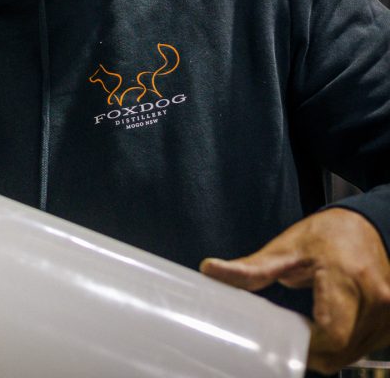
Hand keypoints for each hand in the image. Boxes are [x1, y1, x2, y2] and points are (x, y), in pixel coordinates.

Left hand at [200, 208, 389, 374]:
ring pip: (353, 355)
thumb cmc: (326, 235)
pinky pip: (363, 348)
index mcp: (346, 279)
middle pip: (341, 351)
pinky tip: (325, 331)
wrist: (365, 227)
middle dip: (311, 353)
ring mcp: (388, 313)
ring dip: (327, 351)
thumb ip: (251, 268)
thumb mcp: (285, 248)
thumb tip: (210, 270)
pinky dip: (342, 346)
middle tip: (285, 340)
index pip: (331, 334)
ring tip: (304, 331)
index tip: (279, 344)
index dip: (304, 348)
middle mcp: (376, 300)